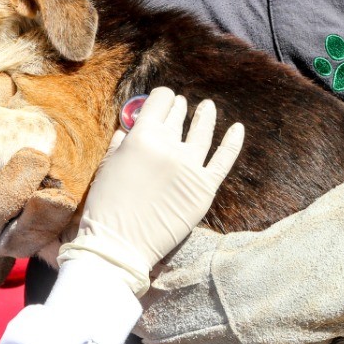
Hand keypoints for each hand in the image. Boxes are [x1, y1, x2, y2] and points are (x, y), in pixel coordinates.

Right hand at [58, 88, 243, 295]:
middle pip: (179, 116)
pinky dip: (232, 142)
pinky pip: (223, 160)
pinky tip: (237, 128)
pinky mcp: (204, 188)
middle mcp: (169, 147)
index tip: (161, 100)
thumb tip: (130, 128)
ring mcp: (190, 168)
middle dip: (178, 108)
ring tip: (207, 107)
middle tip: (181, 105)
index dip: (160, 98)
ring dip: (205, 116)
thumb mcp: (107, 166)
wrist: (120, 245)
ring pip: (202, 132)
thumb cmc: (106, 206)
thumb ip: (121, 142)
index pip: (158, 102)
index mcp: (142, 137)